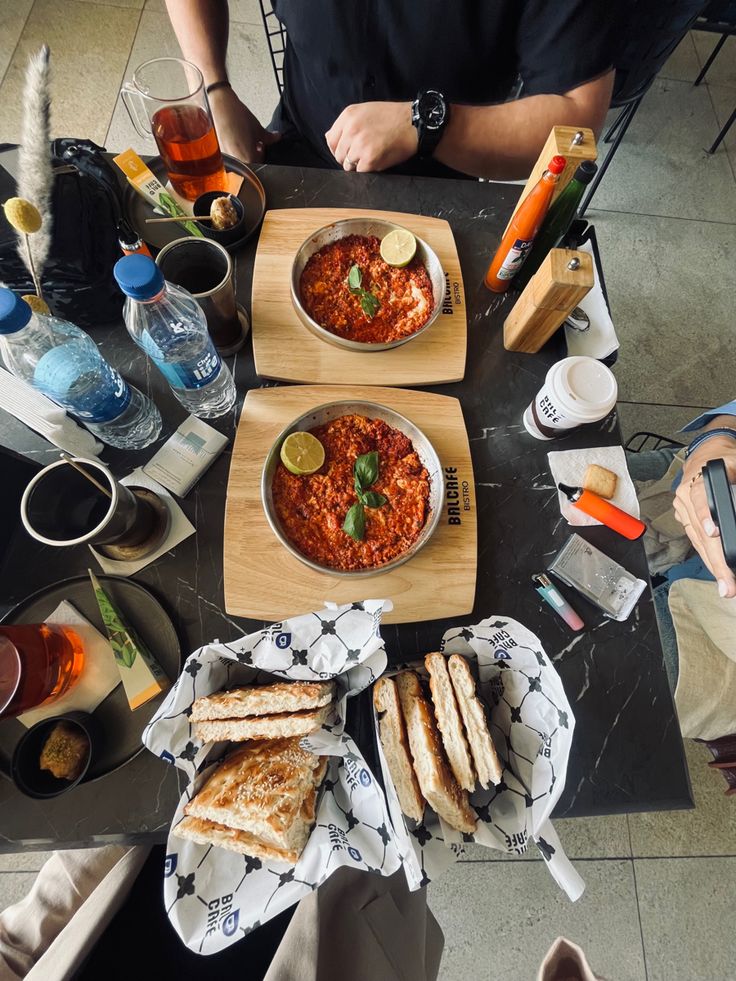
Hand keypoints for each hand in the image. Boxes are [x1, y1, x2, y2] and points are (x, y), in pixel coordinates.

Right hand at [209, 87, 279, 164]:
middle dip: (253, 154)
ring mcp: (226, 157)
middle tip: (254, 142)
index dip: (261, 155)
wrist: (222, 106)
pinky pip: (229, 156)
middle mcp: (236, 161)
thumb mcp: (258, 129)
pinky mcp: (219, 151)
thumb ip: (269, 138)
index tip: (261, 147)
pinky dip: (234, 149)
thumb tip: (276, 138)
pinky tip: (235, 139)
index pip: (259, 164)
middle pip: (249, 164)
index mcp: (248, 159)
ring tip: (244, 139)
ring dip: (244, 152)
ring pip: (239, 161)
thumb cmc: (237, 116)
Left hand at [325, 101, 417, 172]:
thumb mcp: (364, 111)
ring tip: (373, 155)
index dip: (339, 149)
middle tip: (364, 153)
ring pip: (348, 165)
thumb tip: (328, 138)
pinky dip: (368, 169)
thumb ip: (345, 125)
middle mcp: (351, 129)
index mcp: (348, 116)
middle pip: (339, 155)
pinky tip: (378, 159)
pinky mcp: (369, 158)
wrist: (413, 124)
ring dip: (359, 165)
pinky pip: (360, 172)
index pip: (331, 140)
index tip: (349, 150)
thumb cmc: (391, 118)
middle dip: (349, 158)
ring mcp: (359, 144)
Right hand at [674, 434, 735, 596]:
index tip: (712, 532)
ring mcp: (683, 508)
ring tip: (726, 584)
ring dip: (712, 564)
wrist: (709, 452)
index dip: (705, 515)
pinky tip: (718, 571)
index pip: (699, 497)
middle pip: (700, 531)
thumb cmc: (726, 459)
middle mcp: (685, 495)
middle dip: (715, 560)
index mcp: (698, 478)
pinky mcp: (685, 517)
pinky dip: (708, 557)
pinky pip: (696, 541)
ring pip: (697, 541)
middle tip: (727, 582)